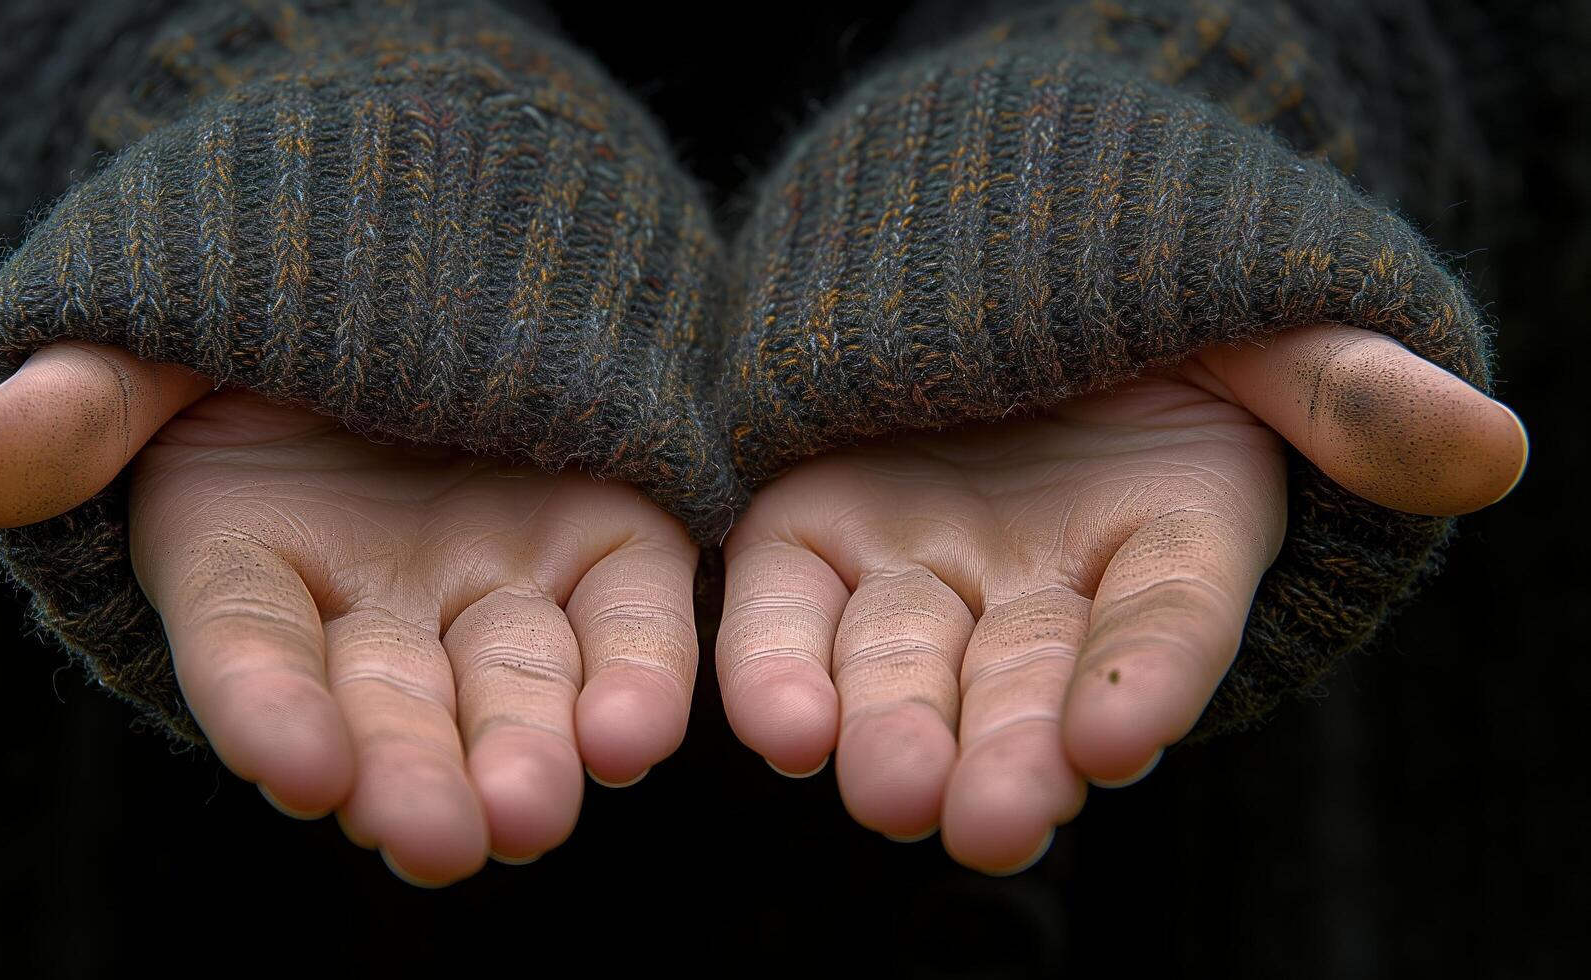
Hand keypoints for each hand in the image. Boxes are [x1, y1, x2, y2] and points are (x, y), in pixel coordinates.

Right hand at [0, 342, 698, 883]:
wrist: (404, 267)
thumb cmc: (251, 313)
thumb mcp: (152, 339)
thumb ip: (81, 405)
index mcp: (246, 559)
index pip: (247, 648)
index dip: (265, 705)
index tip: (294, 763)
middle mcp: (376, 601)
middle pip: (393, 704)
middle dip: (412, 772)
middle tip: (439, 841)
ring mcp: (494, 576)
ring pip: (514, 681)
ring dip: (527, 753)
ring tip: (539, 811)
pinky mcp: (604, 536)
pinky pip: (627, 611)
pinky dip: (635, 671)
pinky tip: (636, 735)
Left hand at [715, 323, 1527, 872]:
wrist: (1008, 266)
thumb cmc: (1161, 303)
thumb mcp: (1261, 325)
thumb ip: (1345, 390)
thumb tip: (1488, 451)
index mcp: (1168, 535)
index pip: (1167, 619)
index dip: (1149, 675)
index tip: (1119, 735)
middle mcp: (1041, 584)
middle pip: (1027, 681)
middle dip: (1010, 751)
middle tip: (988, 824)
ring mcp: (922, 564)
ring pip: (908, 665)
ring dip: (895, 735)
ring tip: (883, 792)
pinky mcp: (813, 534)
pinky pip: (789, 606)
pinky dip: (779, 665)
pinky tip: (780, 727)